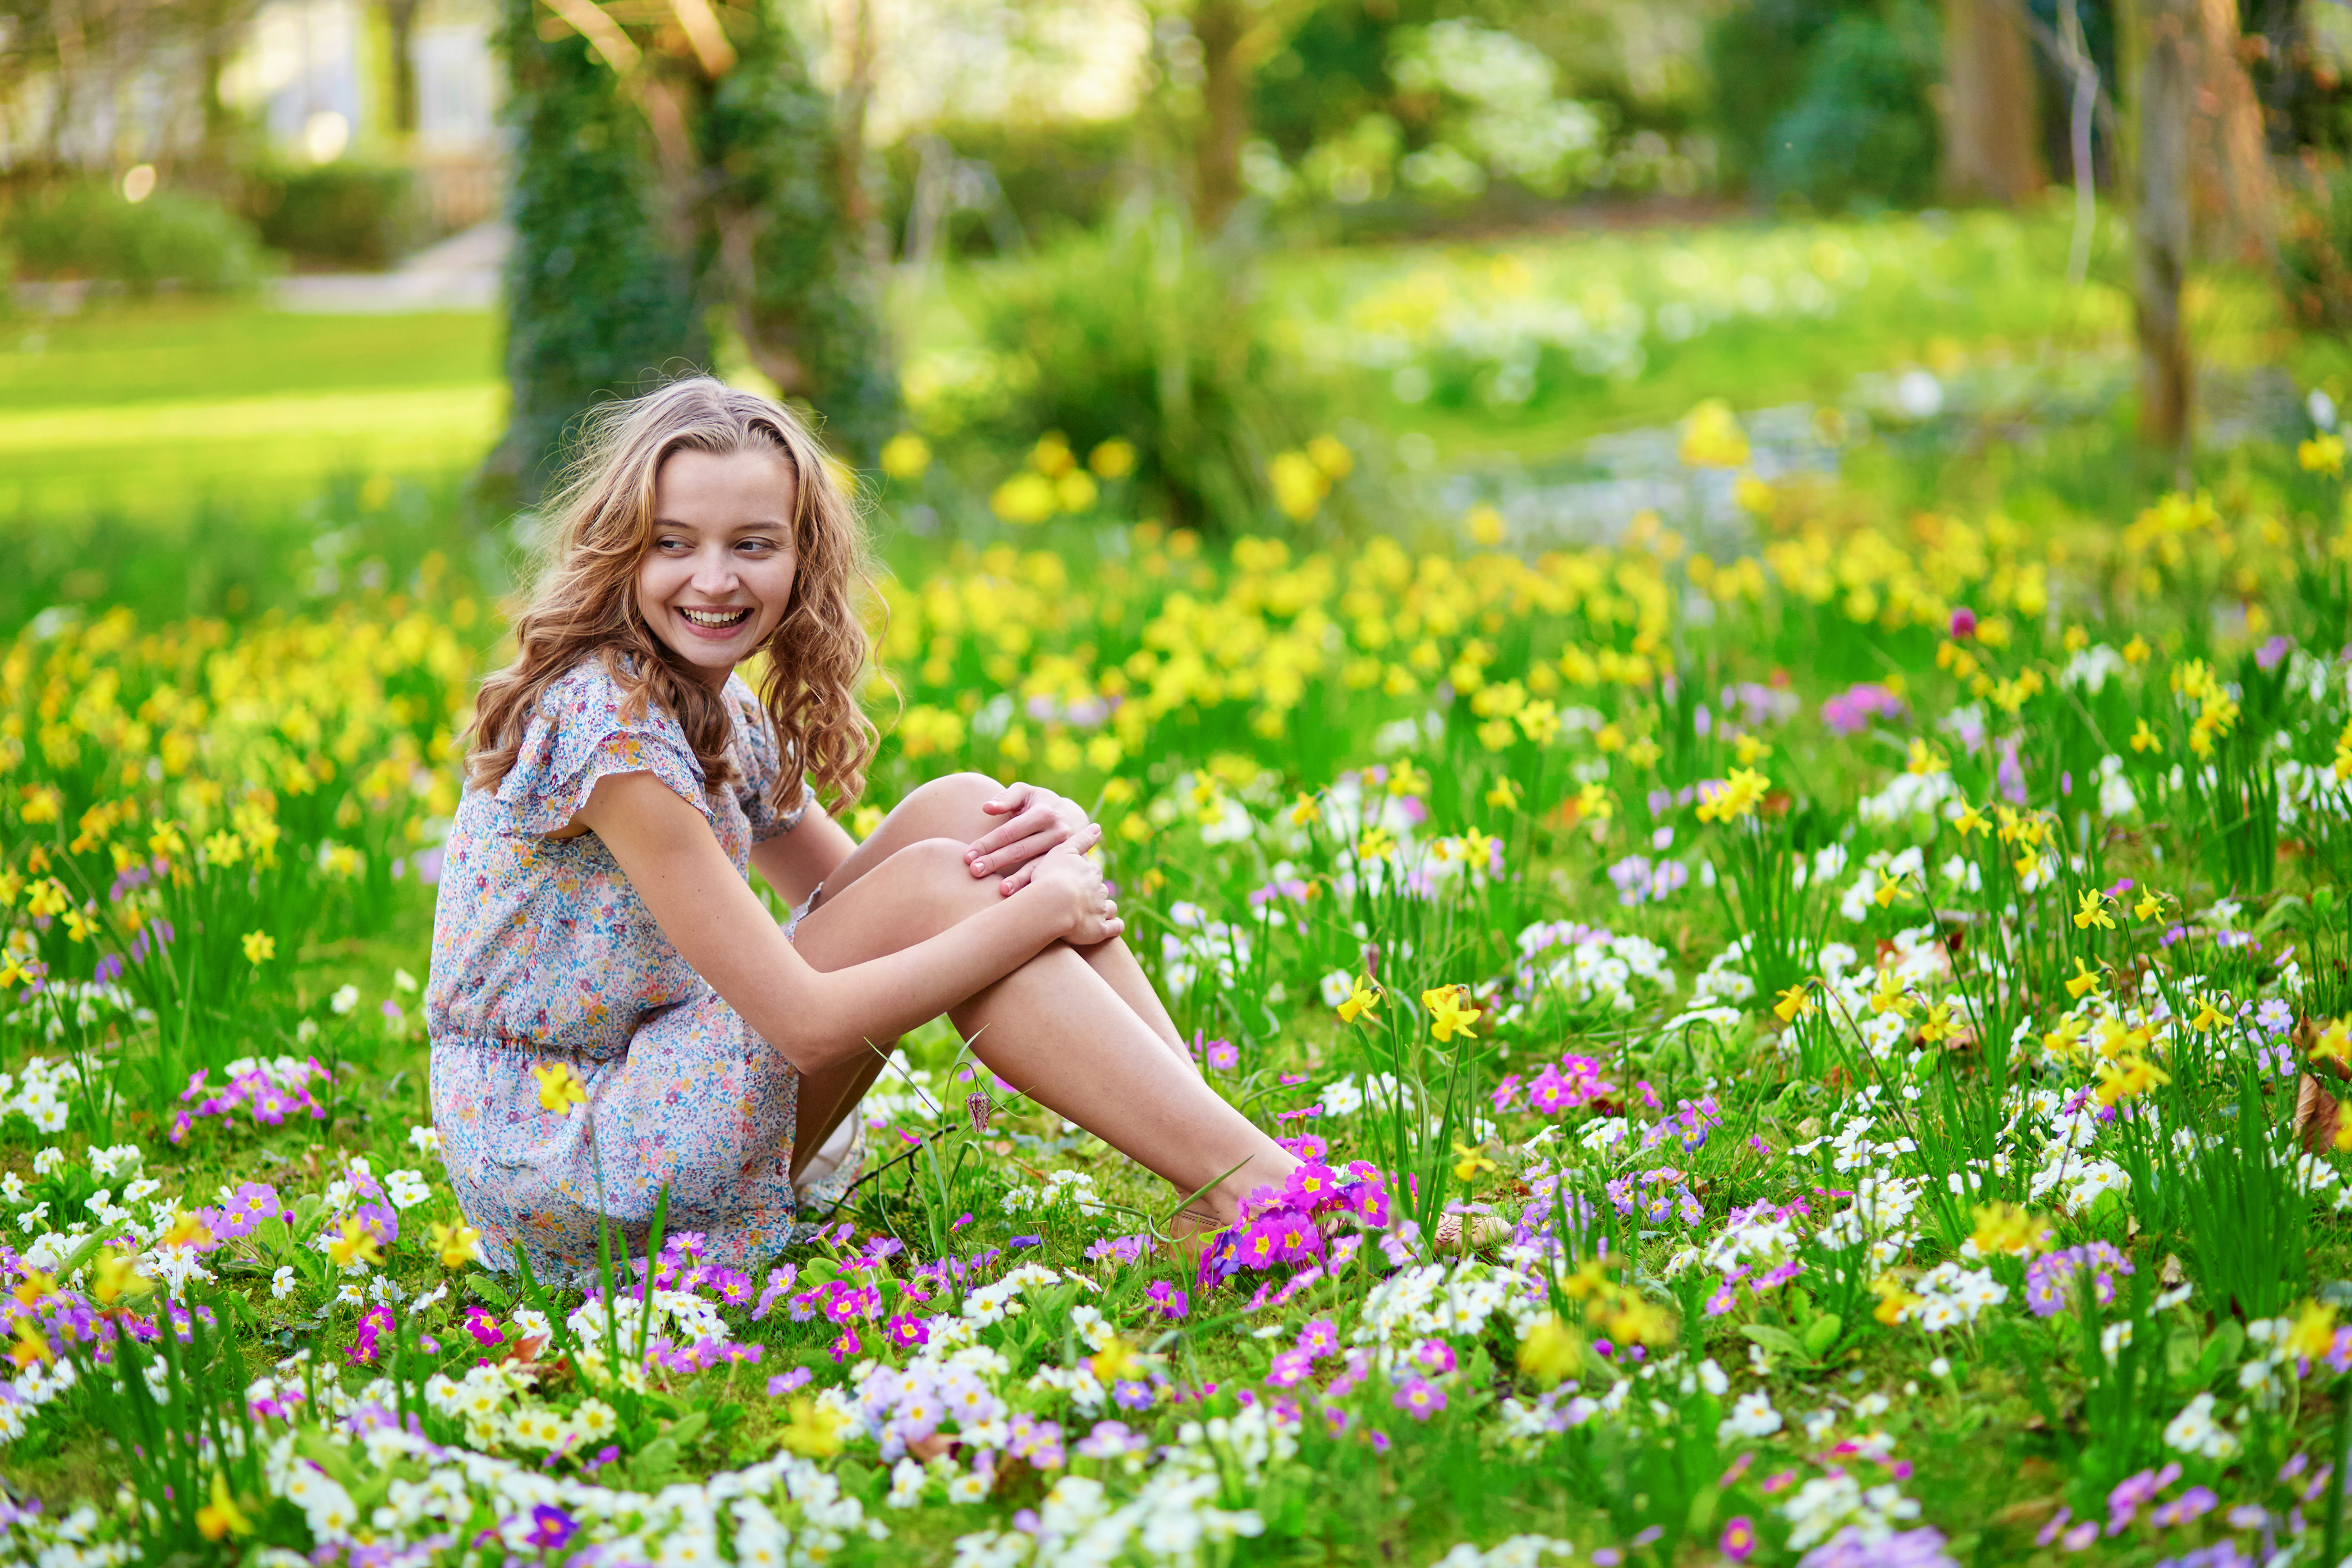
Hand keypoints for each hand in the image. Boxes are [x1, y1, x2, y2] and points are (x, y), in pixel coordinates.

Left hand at [966, 781, 1095, 892]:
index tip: (968, 854)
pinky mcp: (1065, 864)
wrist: (1073, 817)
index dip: (988, 843)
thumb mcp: (1026, 793)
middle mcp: (1056, 832)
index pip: (1010, 831)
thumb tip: (987, 807)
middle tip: (974, 871)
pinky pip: (1047, 877)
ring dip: (1017, 880)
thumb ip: (1006, 797)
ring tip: (998, 890)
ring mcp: (1063, 851)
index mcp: (1044, 813)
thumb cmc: (1040, 803)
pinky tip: (1019, 898)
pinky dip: (1031, 886)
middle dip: (995, 861)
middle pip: (1020, 850)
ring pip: (1036, 867)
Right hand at [1022, 833, 1120, 943]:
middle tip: (1079, 900)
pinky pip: (1114, 928)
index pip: (1092, 873)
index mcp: (1091, 872)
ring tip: (1094, 914)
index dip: (1084, 877)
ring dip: (1105, 909)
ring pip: (1108, 908)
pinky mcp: (1099, 930)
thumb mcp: (1063, 851)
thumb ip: (1081, 839)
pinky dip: (1115, 926)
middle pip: (1100, 891)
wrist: (1052, 903)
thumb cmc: (1051, 876)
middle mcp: (1099, 890)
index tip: (1075, 882)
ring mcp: (1100, 910)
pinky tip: (1112, 927)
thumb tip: (1097, 826)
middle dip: (1094, 894)